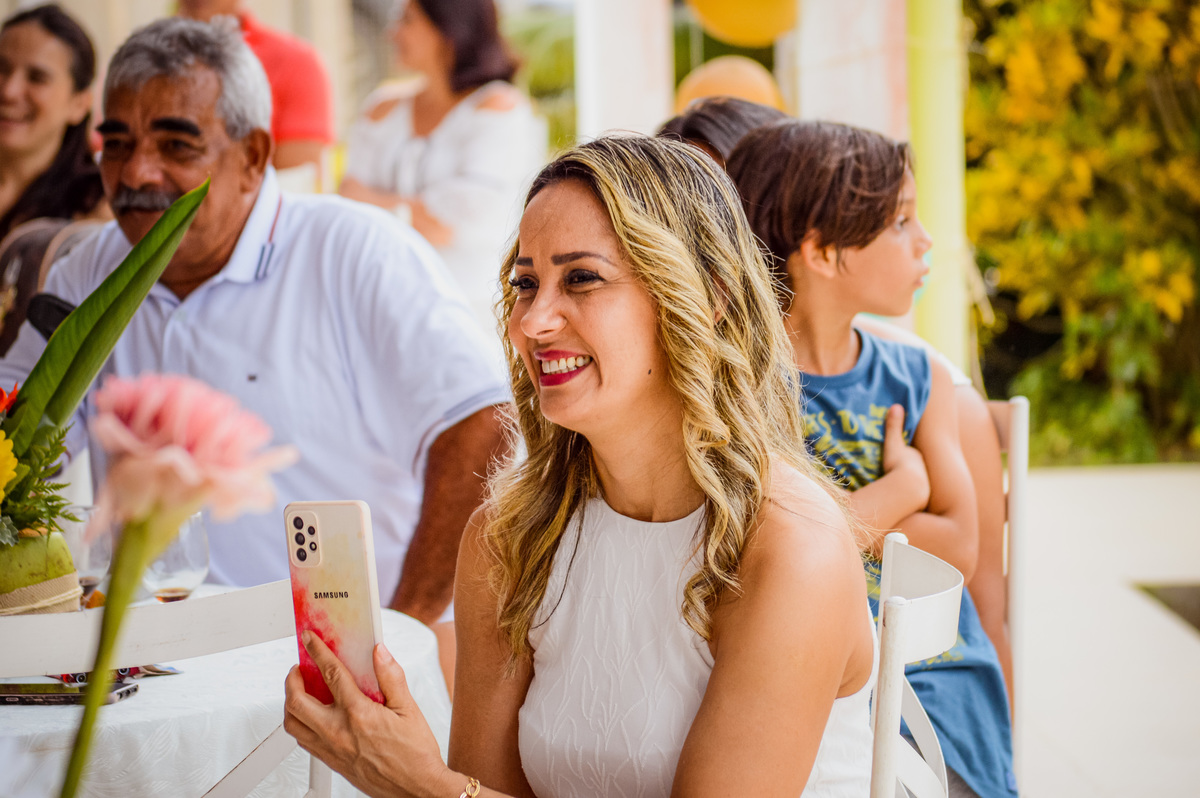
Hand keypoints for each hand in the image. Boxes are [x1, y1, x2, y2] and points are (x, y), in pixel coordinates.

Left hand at [283, 632, 459, 797]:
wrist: (416, 789)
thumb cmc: (415, 754)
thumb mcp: (409, 709)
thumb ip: (391, 677)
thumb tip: (380, 653)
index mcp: (358, 714)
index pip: (331, 674)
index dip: (317, 652)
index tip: (310, 640)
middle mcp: (339, 732)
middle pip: (297, 701)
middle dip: (292, 679)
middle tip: (299, 667)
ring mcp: (331, 749)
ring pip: (293, 723)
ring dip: (290, 703)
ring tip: (299, 690)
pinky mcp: (331, 762)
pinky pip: (303, 740)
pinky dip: (299, 723)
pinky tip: (311, 716)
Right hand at [880, 405, 929, 510]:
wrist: (909, 487)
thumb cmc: (899, 464)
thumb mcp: (893, 444)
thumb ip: (893, 426)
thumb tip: (896, 405)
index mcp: (916, 456)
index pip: (909, 453)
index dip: (902, 455)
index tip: (895, 457)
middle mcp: (923, 469)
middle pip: (913, 467)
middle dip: (907, 469)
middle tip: (896, 473)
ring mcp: (924, 483)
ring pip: (915, 481)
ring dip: (907, 484)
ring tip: (897, 488)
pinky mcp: (922, 497)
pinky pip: (913, 494)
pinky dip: (908, 495)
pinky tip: (901, 500)